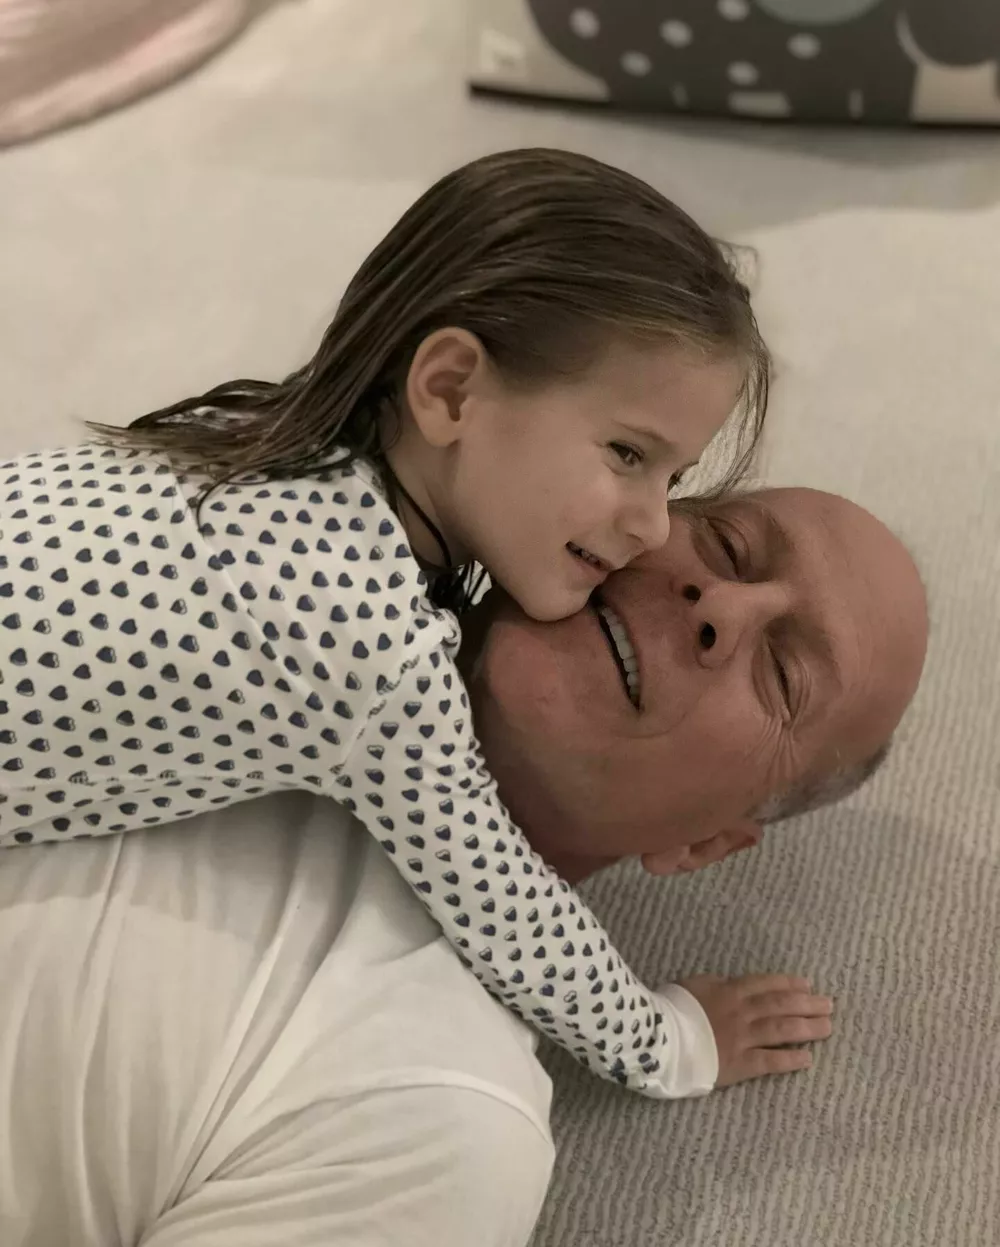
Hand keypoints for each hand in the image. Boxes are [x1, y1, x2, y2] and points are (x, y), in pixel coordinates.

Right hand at [679, 974, 833, 1088]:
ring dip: (807, 1028)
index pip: (767, 985)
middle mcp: (742, 1013)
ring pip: (782, 1031)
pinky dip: (790, 1060)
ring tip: (827, 1028)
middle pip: (781, 1006)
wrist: (659, 1037)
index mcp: (730, 991)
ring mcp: (743, 1039)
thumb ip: (717, 984)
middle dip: (808, 1005)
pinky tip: (807, 1059)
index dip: (789, 984)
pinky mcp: (739, 1064)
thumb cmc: (672, 1007)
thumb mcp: (694, 984)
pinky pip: (770, 1062)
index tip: (808, 986)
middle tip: (829, 1005)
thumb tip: (732, 985)